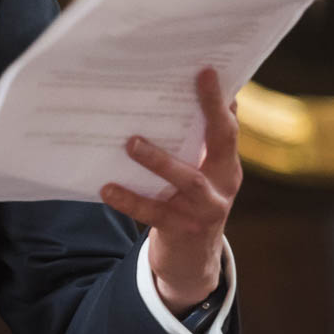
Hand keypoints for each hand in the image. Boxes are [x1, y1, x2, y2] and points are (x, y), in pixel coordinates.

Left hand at [99, 67, 240, 313]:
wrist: (192, 263)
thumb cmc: (189, 204)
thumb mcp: (202, 174)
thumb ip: (200, 143)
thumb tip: (195, 96)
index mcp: (226, 165)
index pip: (227, 126)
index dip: (218, 100)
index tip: (207, 70)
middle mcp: (222, 184)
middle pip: (221, 143)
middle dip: (209, 112)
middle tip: (190, 85)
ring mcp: (205, 209)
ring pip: (186, 179)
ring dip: (159, 159)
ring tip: (131, 143)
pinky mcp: (181, 230)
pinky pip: (152, 212)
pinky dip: (129, 199)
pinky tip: (106, 187)